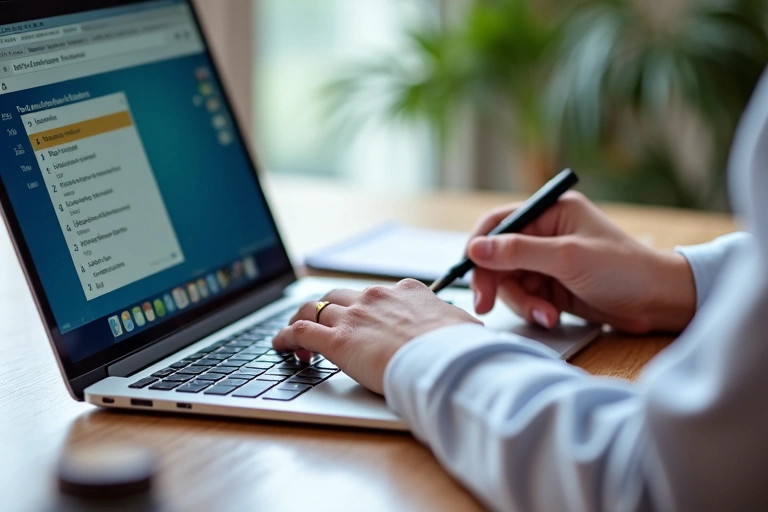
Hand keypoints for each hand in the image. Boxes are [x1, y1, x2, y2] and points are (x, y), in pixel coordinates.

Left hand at [272, 279, 481, 393]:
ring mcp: (353, 316)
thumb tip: (468, 328)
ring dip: (301, 320)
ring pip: (313, 308)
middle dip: (327, 310)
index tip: (363, 321)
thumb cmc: (457, 347)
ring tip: (293, 337)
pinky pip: (299, 332)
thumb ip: (457, 324)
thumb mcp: (464, 327)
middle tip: (323, 328)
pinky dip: (285, 337)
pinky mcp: (337, 340)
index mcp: (405, 292)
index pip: (377, 294)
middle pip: (338, 296)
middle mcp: (374, 297)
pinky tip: (280, 346)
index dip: (365, 308)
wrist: (443, 360)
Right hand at [467, 191, 695, 333]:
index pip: (499, 222)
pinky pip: (525, 297)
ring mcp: (547, 262)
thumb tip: (475, 248)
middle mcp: (545, 233)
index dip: (479, 245)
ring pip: (509, 281)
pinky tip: (551, 317)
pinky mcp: (552, 287)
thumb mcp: (567, 257)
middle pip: (498, 256)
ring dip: (521, 301)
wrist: (659, 302)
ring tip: (545, 315)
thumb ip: (519, 252)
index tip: (469, 270)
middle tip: (485, 305)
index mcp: (550, 212)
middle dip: (495, 282)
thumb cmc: (623, 270)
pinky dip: (532, 310)